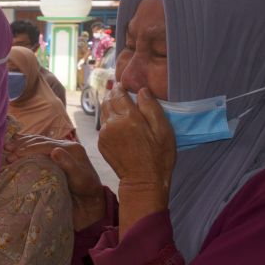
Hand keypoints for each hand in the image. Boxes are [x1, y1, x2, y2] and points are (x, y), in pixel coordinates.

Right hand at [5, 134, 105, 229]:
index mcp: (72, 148)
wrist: (88, 199)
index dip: (29, 148)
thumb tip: (54, 150)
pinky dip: (25, 145)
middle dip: (22, 145)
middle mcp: (65, 146)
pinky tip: (15, 144)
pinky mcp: (54, 155)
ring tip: (6, 147)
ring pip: (37, 141)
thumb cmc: (85, 191)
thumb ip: (69, 165)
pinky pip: (38, 146)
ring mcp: (59, 149)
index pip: (46, 145)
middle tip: (7, 152)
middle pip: (40, 141)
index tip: (14, 155)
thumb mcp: (80, 179)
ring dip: (21, 143)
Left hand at [98, 86, 175, 231]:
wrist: (143, 181)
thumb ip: (151, 107)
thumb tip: (142, 90)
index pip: (119, 94)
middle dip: (113, 94)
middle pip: (107, 101)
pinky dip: (108, 119)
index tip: (124, 84)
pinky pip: (103, 125)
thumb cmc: (158, 156)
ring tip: (117, 102)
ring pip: (103, 112)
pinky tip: (117, 121)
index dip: (121, 87)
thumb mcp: (163, 130)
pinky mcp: (102, 143)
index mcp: (128, 117)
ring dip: (108, 105)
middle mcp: (112, 123)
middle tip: (119, 90)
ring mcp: (104, 134)